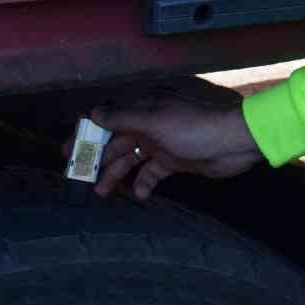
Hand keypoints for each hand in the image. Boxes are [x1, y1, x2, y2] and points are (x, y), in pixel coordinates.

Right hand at [62, 94, 265, 200]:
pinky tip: (139, 195)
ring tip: (102, 193)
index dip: (86, 135)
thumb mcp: (155, 120)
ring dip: (117, 174)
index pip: (107, 120)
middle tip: (78, 178)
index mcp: (143, 109)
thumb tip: (93, 112)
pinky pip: (153, 172)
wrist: (236, 141)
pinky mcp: (177, 160)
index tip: (67, 153)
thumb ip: (123, 117)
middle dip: (97, 159)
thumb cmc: (196, 127)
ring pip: (132, 159)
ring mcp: (163, 143)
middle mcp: (150, 125)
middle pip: (116, 142)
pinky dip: (144, 183)